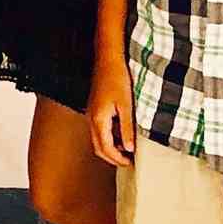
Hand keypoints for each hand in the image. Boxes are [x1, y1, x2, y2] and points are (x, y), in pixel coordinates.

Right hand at [87, 48, 135, 167]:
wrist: (107, 60)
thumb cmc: (117, 79)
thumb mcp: (126, 105)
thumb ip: (127, 128)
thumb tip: (129, 148)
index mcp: (99, 119)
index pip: (106, 148)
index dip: (117, 159)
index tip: (130, 163)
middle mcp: (92, 118)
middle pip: (98, 147)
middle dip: (112, 157)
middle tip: (128, 161)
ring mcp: (92, 113)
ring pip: (98, 139)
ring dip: (110, 148)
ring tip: (127, 149)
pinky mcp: (95, 108)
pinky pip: (99, 129)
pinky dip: (109, 137)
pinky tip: (121, 132)